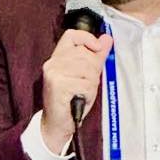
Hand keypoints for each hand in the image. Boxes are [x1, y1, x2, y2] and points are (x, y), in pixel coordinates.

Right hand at [40, 28, 112, 152]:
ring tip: (82, 92)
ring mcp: (54, 73)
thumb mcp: (85, 75)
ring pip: (87, 70)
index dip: (87, 38)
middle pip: (85, 54)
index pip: (72, 35)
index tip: (97, 48)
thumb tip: (106, 39)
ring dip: (91, 84)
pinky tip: (80, 98)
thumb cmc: (69, 100)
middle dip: (93, 70)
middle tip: (86, 85)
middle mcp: (52, 63)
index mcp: (56, 58)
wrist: (56, 123)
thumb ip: (95, 56)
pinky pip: (85, 84)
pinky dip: (88, 93)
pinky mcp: (58, 85)